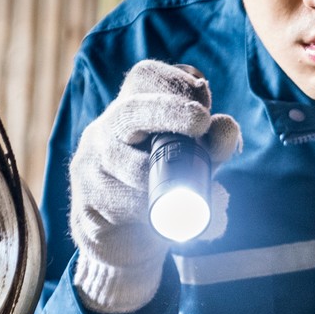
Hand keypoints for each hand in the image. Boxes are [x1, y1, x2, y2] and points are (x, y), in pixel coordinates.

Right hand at [70, 60, 242, 313]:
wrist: (119, 236)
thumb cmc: (159, 184)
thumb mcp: (191, 162)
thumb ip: (213, 144)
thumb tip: (228, 127)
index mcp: (132, 111)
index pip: (145, 77)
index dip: (174, 82)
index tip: (203, 99)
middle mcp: (106, 131)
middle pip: (130, 112)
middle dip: (169, 112)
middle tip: (202, 122)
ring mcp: (91, 166)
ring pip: (124, 164)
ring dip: (157, 175)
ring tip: (180, 194)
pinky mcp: (86, 203)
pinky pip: (115, 202)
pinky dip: (142, 208)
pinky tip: (153, 214)